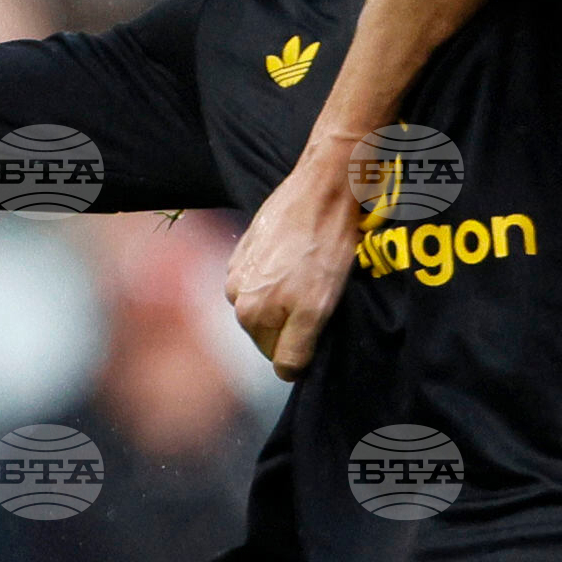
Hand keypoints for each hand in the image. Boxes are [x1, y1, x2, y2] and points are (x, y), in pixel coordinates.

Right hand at [226, 129, 365, 378]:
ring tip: (312, 275)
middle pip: (268, 331)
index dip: (303, 346)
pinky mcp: (247, 244)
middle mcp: (235, 294)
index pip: (276, 356)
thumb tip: (286, 373)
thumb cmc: (326, 247)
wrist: (322, 188)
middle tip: (320, 297)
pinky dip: (281, 273)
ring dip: (286, 297)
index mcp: (249, 313)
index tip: (320, 324)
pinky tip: (300, 257)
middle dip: (293, 322)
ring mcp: (238, 267)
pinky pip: (263, 275)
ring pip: (266, 303)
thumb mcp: (317, 309)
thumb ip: (296, 349)